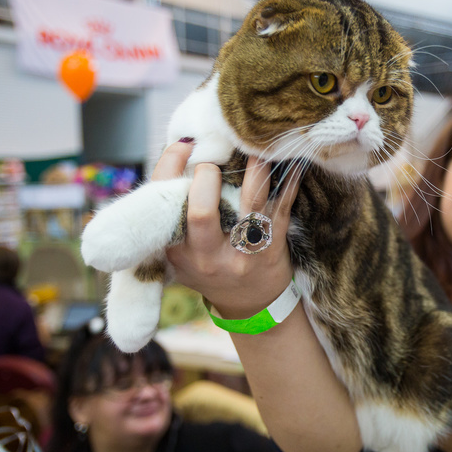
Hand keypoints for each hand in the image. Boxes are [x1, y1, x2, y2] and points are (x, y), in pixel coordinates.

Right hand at [151, 141, 301, 317]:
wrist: (252, 305)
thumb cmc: (214, 268)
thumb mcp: (184, 252)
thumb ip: (177, 214)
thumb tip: (183, 154)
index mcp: (177, 251)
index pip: (162, 203)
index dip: (169, 166)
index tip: (184, 145)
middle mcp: (207, 256)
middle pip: (200, 212)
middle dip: (206, 176)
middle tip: (214, 161)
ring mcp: (242, 255)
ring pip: (250, 204)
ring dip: (254, 170)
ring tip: (255, 148)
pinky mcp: (272, 249)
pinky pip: (281, 207)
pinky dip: (287, 181)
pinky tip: (290, 162)